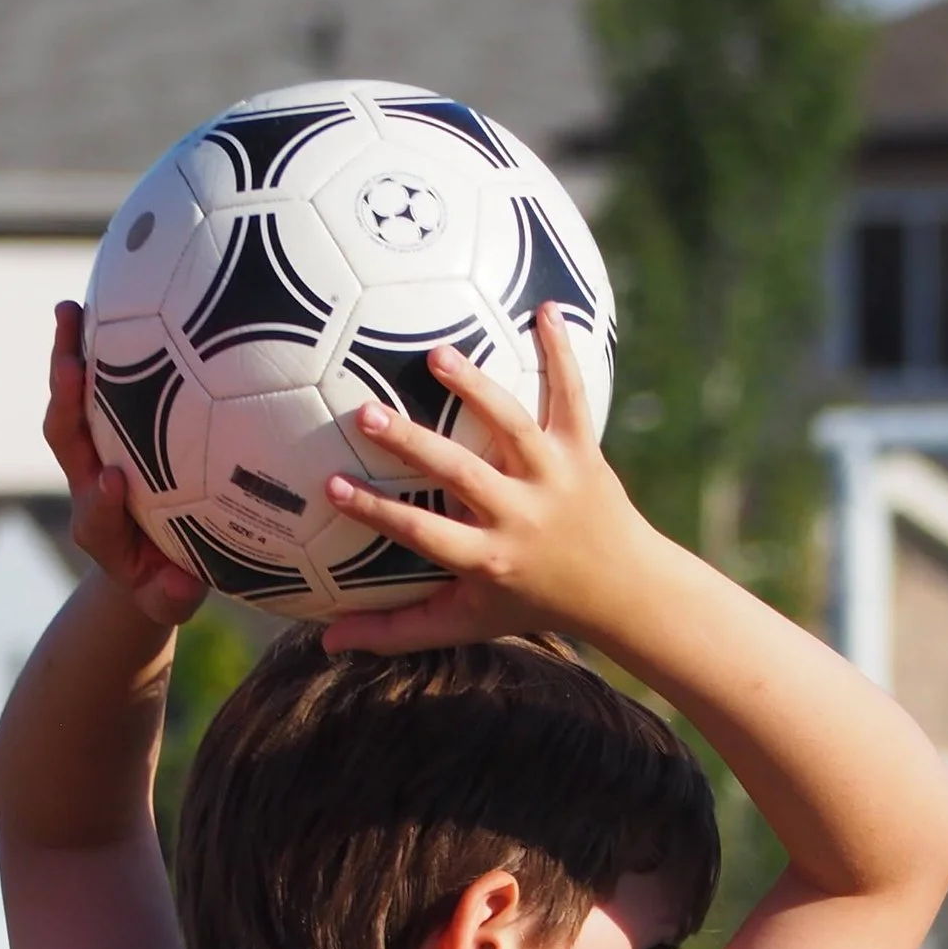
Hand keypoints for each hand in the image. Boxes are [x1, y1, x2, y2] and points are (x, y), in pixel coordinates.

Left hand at [45, 302, 204, 629]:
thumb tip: (183, 585)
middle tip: (69, 364)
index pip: (96, 512)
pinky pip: (95, 379)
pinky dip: (95, 345)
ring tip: (71, 309)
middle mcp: (89, 481)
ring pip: (72, 402)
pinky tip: (114, 301)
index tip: (116, 481)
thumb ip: (171, 596)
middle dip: (64, 402)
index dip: (103, 498)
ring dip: (67, 354)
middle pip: (65, 438)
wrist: (143, 566)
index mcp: (101, 527)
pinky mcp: (104, 424)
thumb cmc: (162, 583)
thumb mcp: (168, 600)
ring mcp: (93, 449)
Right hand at [319, 307, 659, 654]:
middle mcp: (520, 515)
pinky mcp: (584, 450)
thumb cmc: (530, 602)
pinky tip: (543, 307)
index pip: (421, 534)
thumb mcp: (465, 623)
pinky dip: (562, 352)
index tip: (331, 485)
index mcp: (487, 558)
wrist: (620, 589)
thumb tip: (327, 641)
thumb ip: (397, 629)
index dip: (376, 511)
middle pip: (459, 475)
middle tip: (364, 412)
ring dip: (475, 388)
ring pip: (512, 426)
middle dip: (412, 444)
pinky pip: (572, 395)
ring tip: (435, 355)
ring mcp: (554, 478)